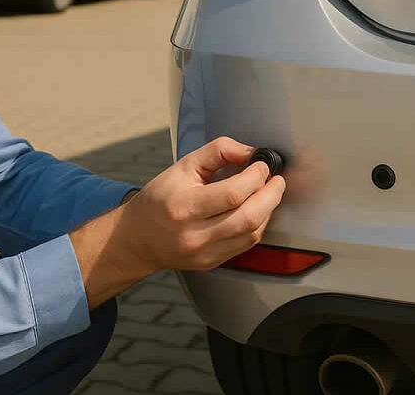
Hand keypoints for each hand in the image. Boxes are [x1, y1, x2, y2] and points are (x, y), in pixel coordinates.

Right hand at [69, 137, 285, 307]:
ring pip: (252, 233)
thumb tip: (251, 152)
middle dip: (271, 195)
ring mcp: (204, 253)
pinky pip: (245, 244)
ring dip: (268, 211)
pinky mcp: (212, 262)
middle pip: (248, 217)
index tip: (262, 165)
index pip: (232, 193)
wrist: (138, 238)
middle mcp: (194, 234)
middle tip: (276, 180)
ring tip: (268, 193)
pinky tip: (256, 211)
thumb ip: (218, 152)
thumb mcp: (182, 166)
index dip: (255, 176)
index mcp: (183, 206)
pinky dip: (257, 225)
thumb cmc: (160, 198)